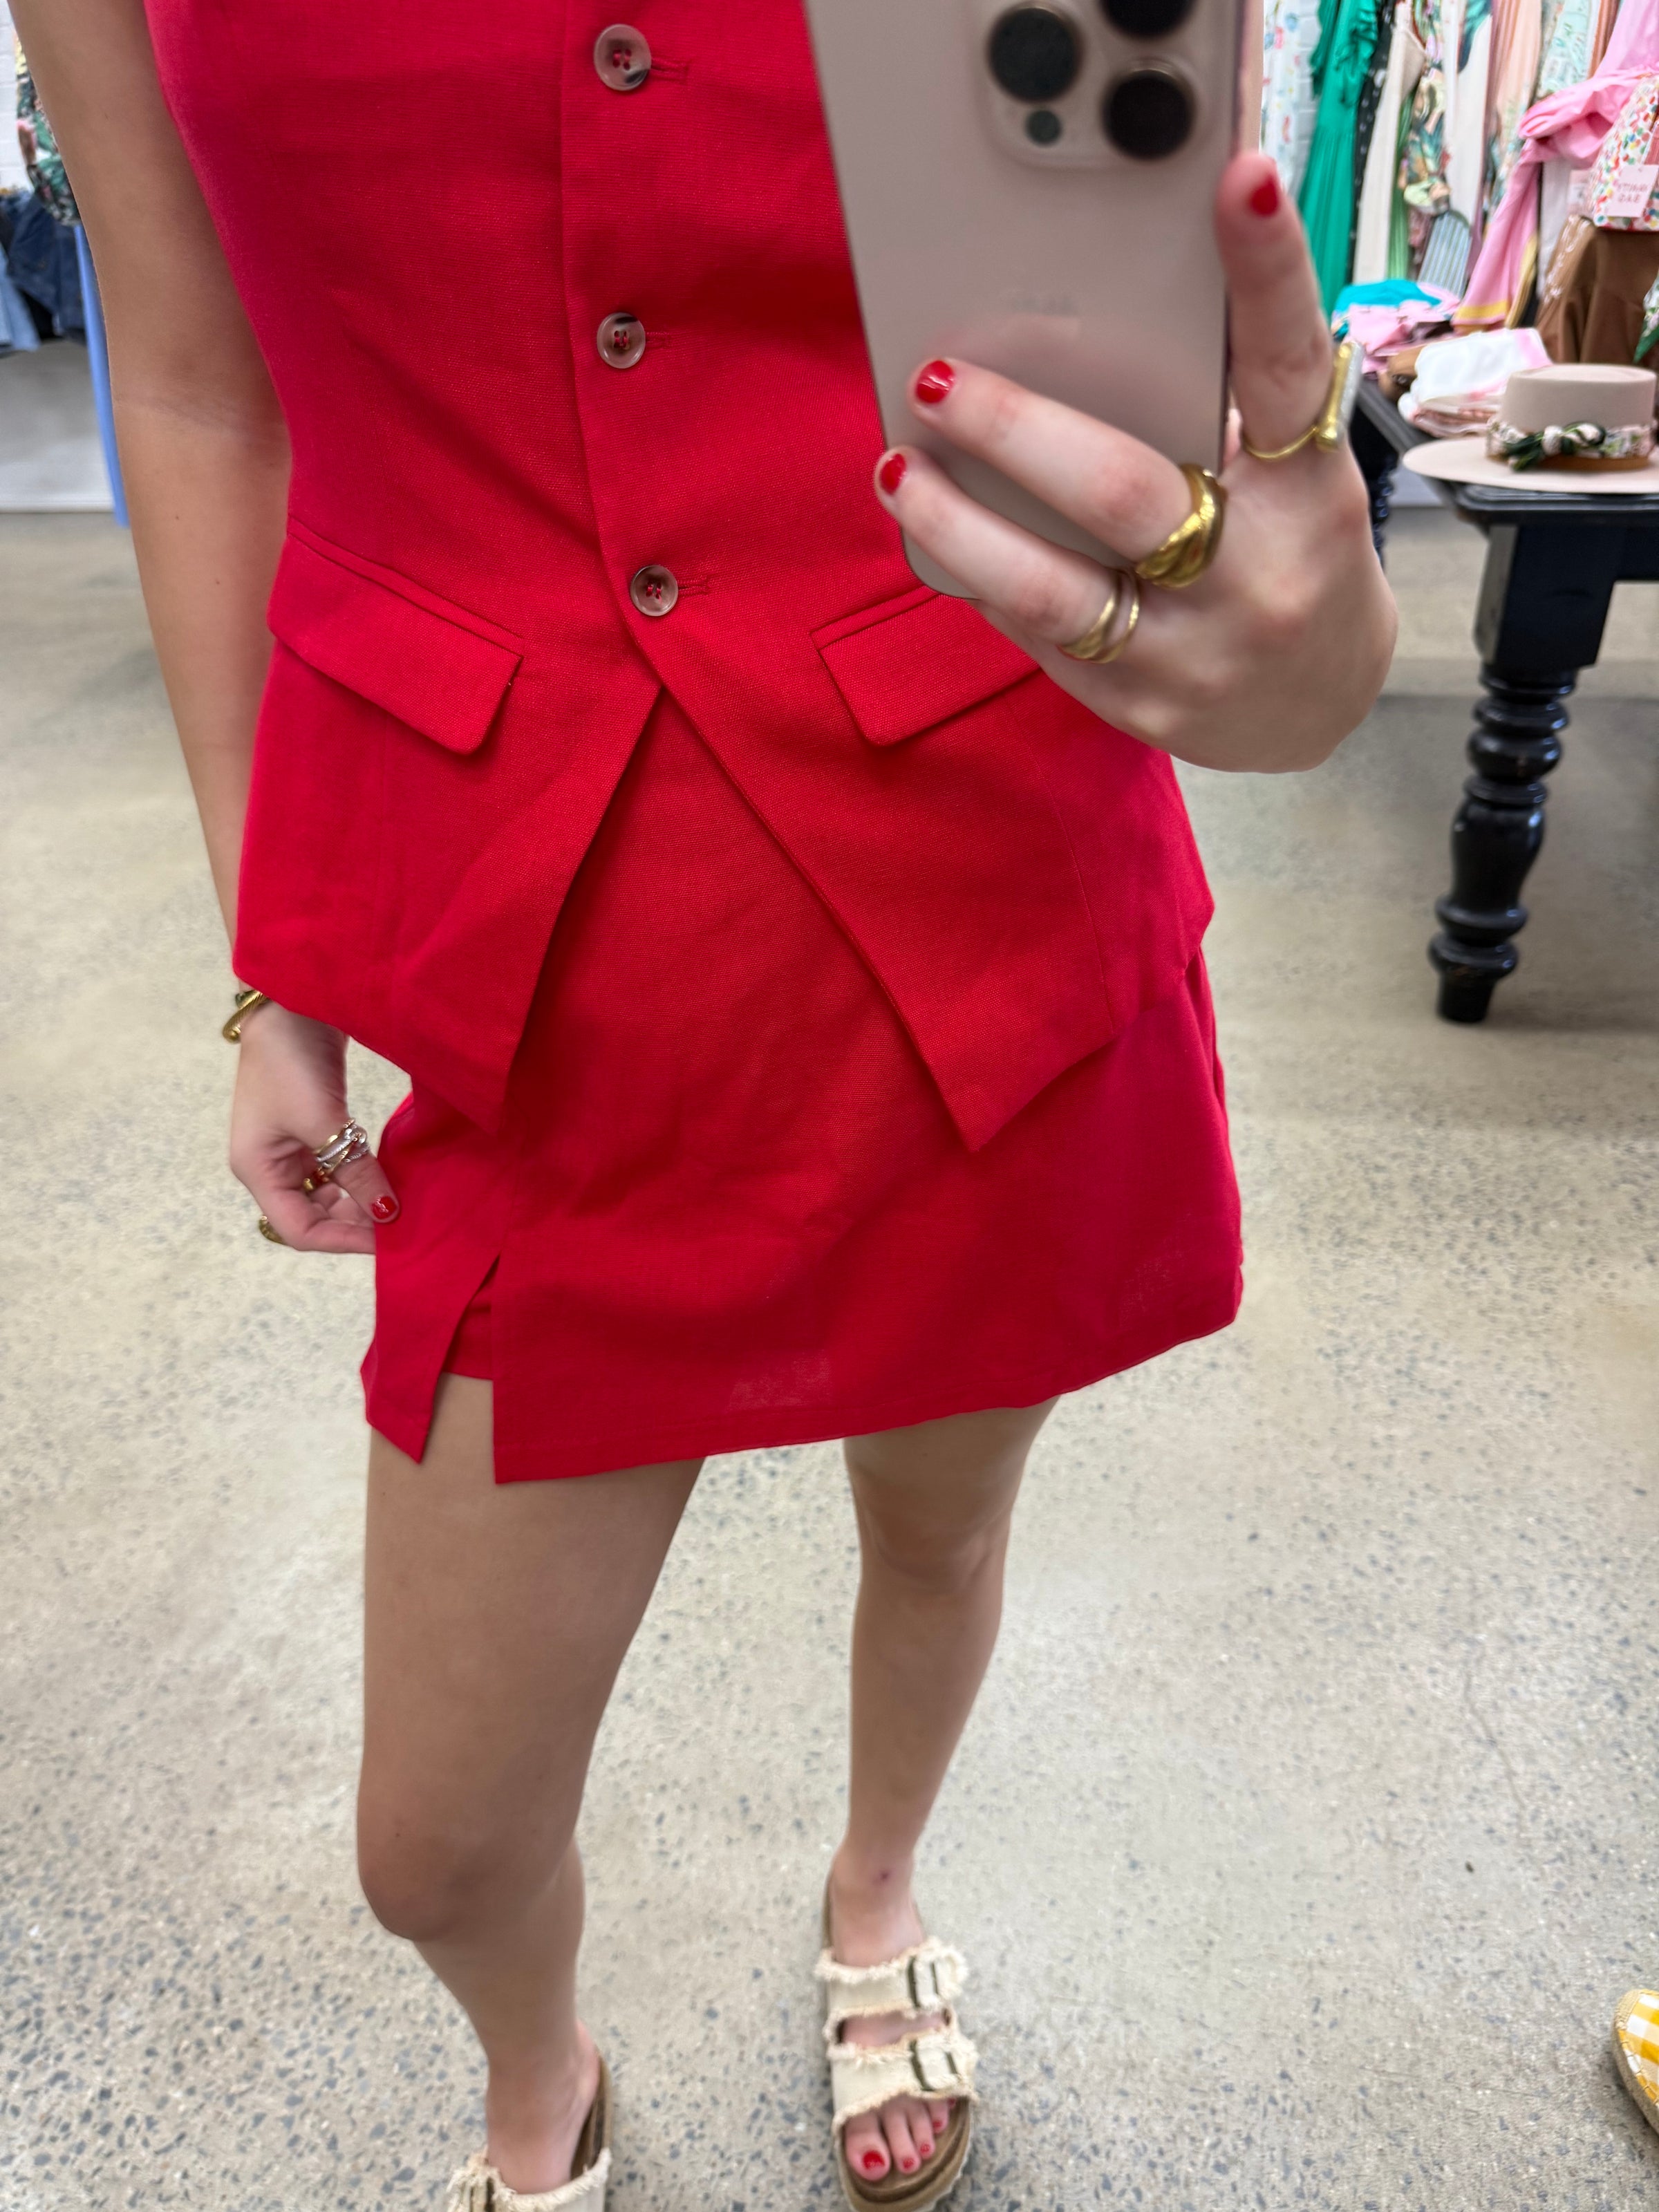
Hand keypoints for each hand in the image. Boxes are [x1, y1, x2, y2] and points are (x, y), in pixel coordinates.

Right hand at [229, 1003, 397, 1253]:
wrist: (292, 1001)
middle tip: (402, 1224)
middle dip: (355, 1222)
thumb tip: (388, 1214)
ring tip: (401, 1203)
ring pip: (328, 1194)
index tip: (387, 1241)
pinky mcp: (311, 1128)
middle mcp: (270, 1166)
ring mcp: (290, 1147)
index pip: (298, 1230)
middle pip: (313, 1215)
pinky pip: (336, 1168)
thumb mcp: (324, 1121)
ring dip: (361, 1200)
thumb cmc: (292, 1060)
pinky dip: (361, 1176)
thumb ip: (355, 1172)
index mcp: (257, 1170)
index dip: (343, 1240)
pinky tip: (389, 1179)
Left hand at [873, 153, 1396, 774]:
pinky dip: (983, 577)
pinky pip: (1038, 637)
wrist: (1318, 704)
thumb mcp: (1290, 480)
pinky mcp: (1139, 709)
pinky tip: (944, 536)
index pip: (1287, 369)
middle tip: (936, 378)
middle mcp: (1257, 576)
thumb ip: (1217, 415)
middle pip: (1121, 490)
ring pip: (1050, 590)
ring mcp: (1194, 654)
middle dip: (1014, 428)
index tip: (1243, 179)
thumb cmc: (1287, 552)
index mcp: (1307, 492)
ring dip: (957, 526)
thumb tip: (1079, 336)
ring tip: (899, 470)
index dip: (1269, 273)